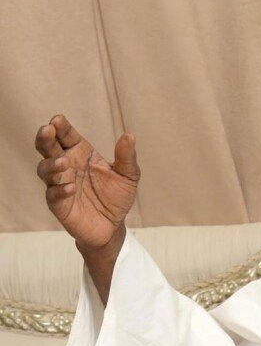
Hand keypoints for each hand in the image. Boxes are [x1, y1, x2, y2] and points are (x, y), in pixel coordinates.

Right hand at [35, 114, 139, 249]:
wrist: (113, 226)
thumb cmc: (117, 196)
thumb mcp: (128, 176)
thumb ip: (127, 157)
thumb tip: (129, 136)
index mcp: (81, 154)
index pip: (67, 136)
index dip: (61, 127)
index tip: (57, 119)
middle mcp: (67, 166)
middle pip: (48, 148)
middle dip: (45, 138)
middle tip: (47, 130)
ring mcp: (60, 184)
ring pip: (45, 170)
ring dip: (51, 165)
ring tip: (63, 162)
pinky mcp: (58, 205)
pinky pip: (53, 195)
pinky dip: (60, 190)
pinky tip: (71, 188)